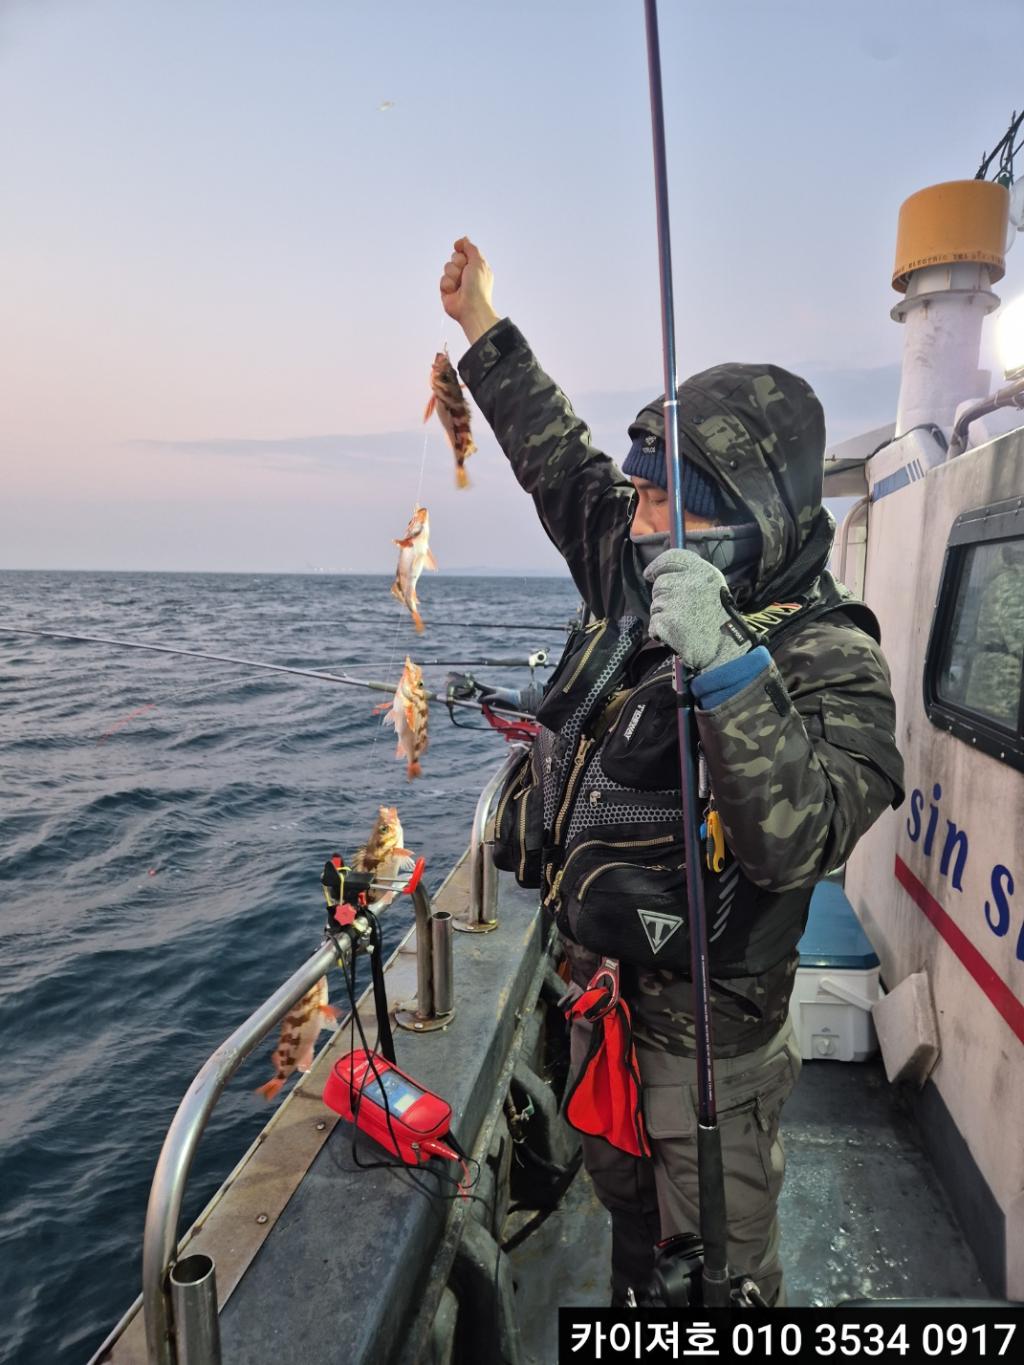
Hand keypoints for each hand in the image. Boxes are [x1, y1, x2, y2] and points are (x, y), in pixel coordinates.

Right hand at [440, 236, 498, 343]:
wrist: (471, 307)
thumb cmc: (478, 287)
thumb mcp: (478, 262)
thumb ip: (471, 249)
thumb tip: (464, 239)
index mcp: (476, 266)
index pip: (464, 250)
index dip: (461, 249)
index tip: (459, 248)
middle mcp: (466, 273)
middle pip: (454, 257)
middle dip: (458, 263)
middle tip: (464, 273)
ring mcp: (456, 281)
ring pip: (447, 268)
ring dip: (453, 274)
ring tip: (460, 285)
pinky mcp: (447, 290)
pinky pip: (442, 280)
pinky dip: (448, 284)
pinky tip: (454, 292)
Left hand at [644, 548, 750, 673]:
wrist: (725, 648)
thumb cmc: (718, 619)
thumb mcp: (712, 587)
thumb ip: (691, 577)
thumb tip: (660, 573)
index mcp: (703, 571)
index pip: (671, 558)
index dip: (657, 565)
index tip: (650, 574)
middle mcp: (688, 582)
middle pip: (660, 584)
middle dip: (664, 598)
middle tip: (682, 611)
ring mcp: (675, 601)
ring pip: (655, 605)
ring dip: (664, 616)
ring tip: (683, 624)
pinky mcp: (666, 621)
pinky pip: (654, 624)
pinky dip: (661, 632)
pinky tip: (676, 635)